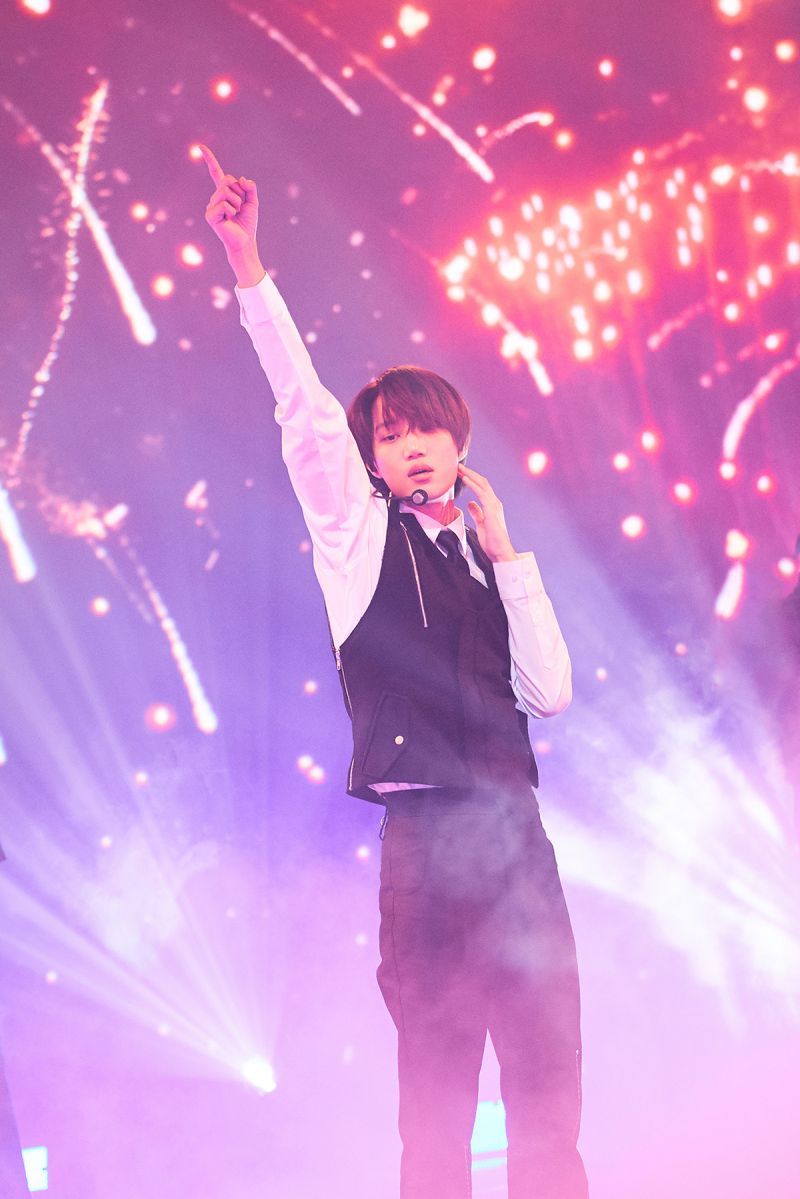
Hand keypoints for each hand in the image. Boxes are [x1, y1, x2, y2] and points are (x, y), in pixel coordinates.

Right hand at [200, 144, 263, 285]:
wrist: (245, 241)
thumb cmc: (247, 223)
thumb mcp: (253, 202)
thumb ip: (250, 188)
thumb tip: (241, 179)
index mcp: (224, 193)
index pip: (216, 173)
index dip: (210, 160)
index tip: (201, 147)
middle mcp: (215, 198)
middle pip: (228, 181)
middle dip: (239, 193)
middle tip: (240, 207)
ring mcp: (210, 206)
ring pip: (226, 192)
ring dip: (237, 203)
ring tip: (235, 215)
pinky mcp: (210, 215)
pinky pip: (225, 204)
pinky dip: (232, 211)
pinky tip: (229, 220)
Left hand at [458, 463, 517, 562]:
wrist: (500, 552)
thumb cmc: (492, 541)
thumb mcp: (480, 524)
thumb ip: (476, 513)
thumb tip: (470, 504)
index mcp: (492, 506)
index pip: (481, 488)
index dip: (472, 479)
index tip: (461, 474)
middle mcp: (494, 503)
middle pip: (482, 483)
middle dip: (470, 473)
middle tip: (458, 466)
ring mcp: (494, 506)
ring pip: (482, 484)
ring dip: (470, 475)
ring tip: (460, 469)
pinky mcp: (491, 510)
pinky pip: (481, 493)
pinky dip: (473, 484)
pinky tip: (466, 479)